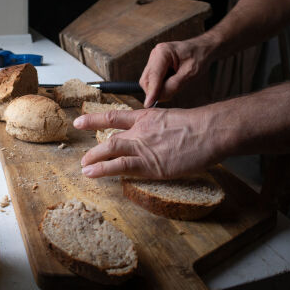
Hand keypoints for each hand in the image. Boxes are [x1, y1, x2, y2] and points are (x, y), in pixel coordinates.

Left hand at [73, 108, 225, 178]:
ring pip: (110, 149)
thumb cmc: (199, 126)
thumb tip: (161, 138)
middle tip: (84, 157)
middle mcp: (140, 130)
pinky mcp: (150, 164)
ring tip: (84, 167)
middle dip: (95, 148)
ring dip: (95, 159)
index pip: (114, 116)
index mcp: (146, 117)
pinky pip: (120, 166)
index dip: (95, 119)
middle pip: (110, 137)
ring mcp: (143, 146)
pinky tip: (92, 173)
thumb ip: (161, 129)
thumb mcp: (174, 119)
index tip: (80, 121)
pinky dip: (103, 169)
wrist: (209, 131)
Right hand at [140, 36, 216, 107]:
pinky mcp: (155, 64)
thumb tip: (158, 98)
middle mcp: (155, 54)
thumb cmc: (199, 57)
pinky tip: (171, 83)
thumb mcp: (189, 73)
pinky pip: (152, 80)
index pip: (153, 76)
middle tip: (169, 96)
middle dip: (154, 91)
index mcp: (163, 52)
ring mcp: (153, 59)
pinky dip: (159, 86)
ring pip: (147, 81)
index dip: (151, 92)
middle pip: (146, 79)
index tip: (149, 104)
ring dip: (157, 89)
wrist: (203, 48)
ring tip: (174, 86)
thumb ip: (173, 86)